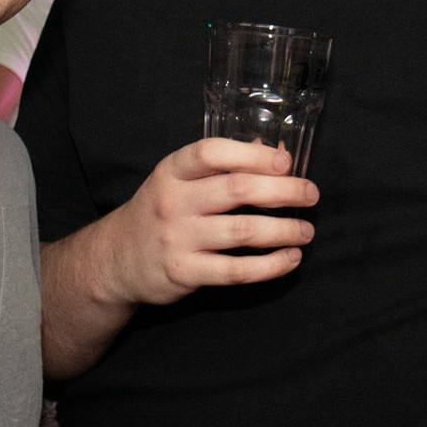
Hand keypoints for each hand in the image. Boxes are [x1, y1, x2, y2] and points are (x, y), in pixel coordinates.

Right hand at [96, 138, 318, 306]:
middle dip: (283, 190)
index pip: (212, 153)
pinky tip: (290, 259)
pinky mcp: (184, 273)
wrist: (116, 260)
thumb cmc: (159, 212)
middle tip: (311, 194)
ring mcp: (177, 238)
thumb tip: (275, 153)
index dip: (252, 155)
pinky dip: (270, 266)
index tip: (285, 161)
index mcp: (171, 171)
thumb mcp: (178, 181)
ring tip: (306, 231)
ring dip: (283, 230)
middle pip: (237, 190)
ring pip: (242, 231)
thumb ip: (222, 167)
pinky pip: (236, 271)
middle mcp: (172, 201)